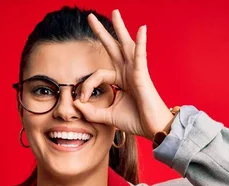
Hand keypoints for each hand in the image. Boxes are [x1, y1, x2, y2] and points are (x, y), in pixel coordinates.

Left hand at [73, 9, 173, 139]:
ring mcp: (135, 72)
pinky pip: (140, 56)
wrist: (152, 129)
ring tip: (115, 12)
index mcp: (119, 80)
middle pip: (112, 48)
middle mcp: (127, 72)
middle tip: (90, 17)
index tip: (80, 100)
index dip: (85, 86)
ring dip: (120, 28)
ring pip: (126, 46)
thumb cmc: (135, 120)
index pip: (97, 75)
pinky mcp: (142, 76)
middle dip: (102, 32)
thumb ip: (91, 111)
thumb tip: (75, 104)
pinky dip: (141, 42)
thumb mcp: (107, 116)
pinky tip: (142, 29)